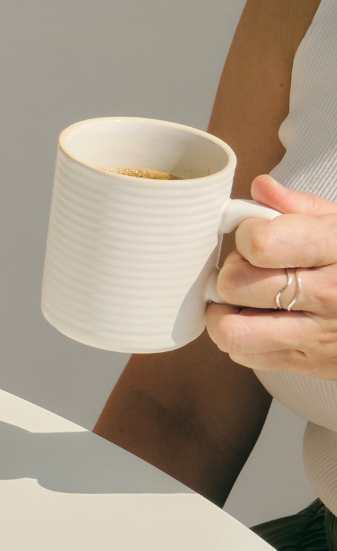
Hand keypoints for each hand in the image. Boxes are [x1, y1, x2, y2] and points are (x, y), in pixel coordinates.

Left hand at [207, 174, 336, 376]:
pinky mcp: (304, 362)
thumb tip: (260, 188)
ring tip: (241, 301)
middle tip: (247, 269)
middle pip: (236, 284)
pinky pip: (244, 355)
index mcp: (336, 248)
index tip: (254, 235)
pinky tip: (257, 322)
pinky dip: (239, 339)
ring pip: (232, 331)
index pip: (263, 244)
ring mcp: (315, 333)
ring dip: (224, 313)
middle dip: (231, 272)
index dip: (246, 235)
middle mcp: (328, 294)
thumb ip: (298, 206)